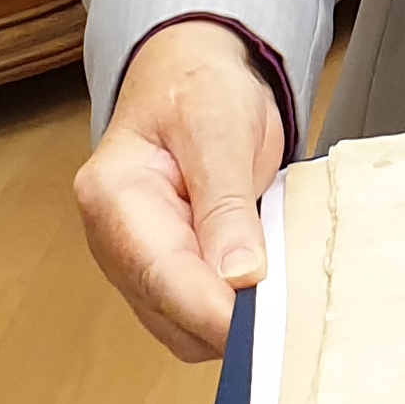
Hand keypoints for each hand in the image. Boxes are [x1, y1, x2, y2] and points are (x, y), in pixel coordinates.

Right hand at [74, 19, 290, 361]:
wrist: (193, 75)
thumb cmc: (199, 88)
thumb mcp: (219, 127)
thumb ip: (226, 202)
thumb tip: (239, 276)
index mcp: (112, 196)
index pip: (160, 273)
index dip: (213, 310)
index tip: (264, 328)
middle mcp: (112, 241)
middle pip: (169, 312)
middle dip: (228, 321)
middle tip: (293, 311)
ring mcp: (134, 264)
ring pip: (183, 328)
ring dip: (232, 322)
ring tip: (283, 294)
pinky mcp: (163, 277)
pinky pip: (196, 317)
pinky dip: (232, 313)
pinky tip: (265, 291)